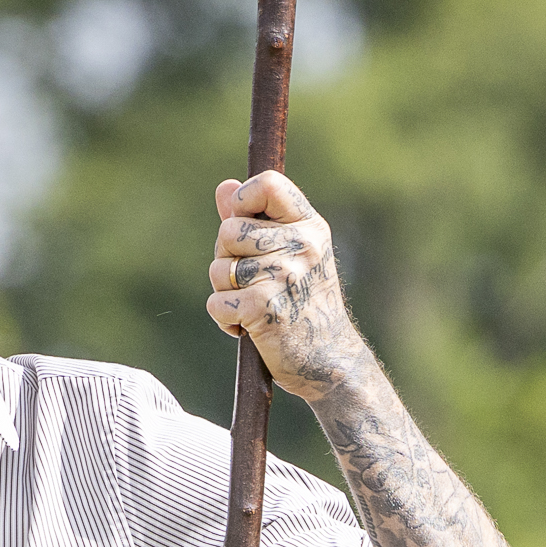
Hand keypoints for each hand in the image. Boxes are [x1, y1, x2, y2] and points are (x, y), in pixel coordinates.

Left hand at [208, 170, 364, 401]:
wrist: (328, 361)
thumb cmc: (305, 305)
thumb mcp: (291, 255)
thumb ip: (256, 220)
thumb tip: (224, 187)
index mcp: (310, 227)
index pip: (267, 185)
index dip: (242, 201)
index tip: (243, 223)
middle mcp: (302, 246)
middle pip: (228, 231)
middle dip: (227, 257)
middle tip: (251, 281)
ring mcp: (285, 276)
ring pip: (219, 268)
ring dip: (226, 291)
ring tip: (253, 305)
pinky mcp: (266, 308)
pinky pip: (216, 302)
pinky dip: (224, 319)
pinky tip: (248, 327)